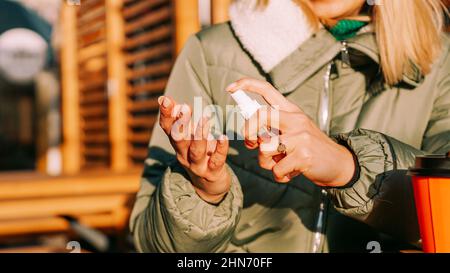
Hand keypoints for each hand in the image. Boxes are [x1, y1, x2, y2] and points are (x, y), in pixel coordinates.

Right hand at [158, 96, 230, 203]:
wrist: (209, 185)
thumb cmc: (199, 154)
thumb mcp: (188, 137)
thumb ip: (180, 119)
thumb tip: (165, 98)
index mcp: (178, 145)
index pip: (168, 129)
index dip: (166, 115)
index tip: (166, 99)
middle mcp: (184, 155)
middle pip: (178, 140)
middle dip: (181, 123)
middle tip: (184, 108)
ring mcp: (198, 166)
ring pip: (196, 151)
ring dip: (200, 135)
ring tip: (205, 119)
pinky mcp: (212, 173)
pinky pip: (217, 161)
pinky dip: (220, 149)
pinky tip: (223, 137)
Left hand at [227, 78, 354, 186]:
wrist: (338, 164)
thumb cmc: (309, 150)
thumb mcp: (293, 132)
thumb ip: (272, 131)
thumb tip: (249, 138)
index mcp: (291, 111)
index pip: (267, 90)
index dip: (247, 85)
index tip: (230, 88)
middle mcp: (295, 120)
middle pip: (261, 115)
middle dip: (248, 131)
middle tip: (250, 144)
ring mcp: (301, 137)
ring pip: (264, 148)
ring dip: (266, 163)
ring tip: (280, 164)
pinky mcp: (304, 156)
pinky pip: (277, 168)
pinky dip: (279, 175)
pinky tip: (290, 173)